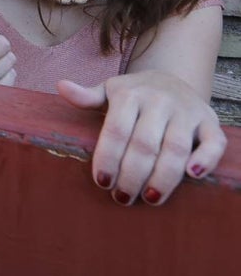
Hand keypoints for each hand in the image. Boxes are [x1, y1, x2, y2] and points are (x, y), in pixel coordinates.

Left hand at [58, 71, 227, 205]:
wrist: (172, 77)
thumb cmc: (134, 94)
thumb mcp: (109, 91)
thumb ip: (87, 96)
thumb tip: (61, 86)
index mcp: (130, 95)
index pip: (116, 131)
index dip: (108, 158)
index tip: (102, 182)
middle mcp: (160, 101)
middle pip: (144, 145)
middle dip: (132, 175)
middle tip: (122, 198)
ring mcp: (187, 111)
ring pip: (176, 148)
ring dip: (164, 177)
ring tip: (150, 198)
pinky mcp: (210, 122)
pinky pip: (214, 143)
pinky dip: (206, 159)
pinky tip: (192, 176)